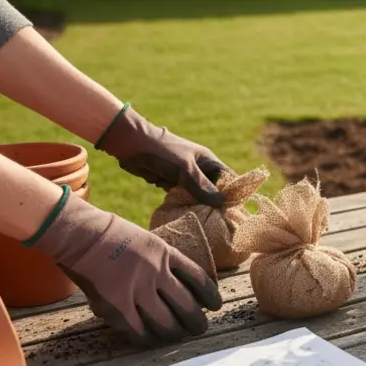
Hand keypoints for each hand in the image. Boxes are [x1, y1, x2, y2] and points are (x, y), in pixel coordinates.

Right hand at [32, 194, 222, 345]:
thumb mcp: (143, 239)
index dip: (210, 295)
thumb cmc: (106, 234)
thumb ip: (158, 261)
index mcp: (166, 253)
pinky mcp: (117, 306)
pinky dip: (147, 339)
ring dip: (175, 334)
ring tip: (178, 338)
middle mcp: (157, 272)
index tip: (215, 306)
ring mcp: (138, 290)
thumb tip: (169, 285)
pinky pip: (139, 331)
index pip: (198, 278)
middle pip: (187, 306)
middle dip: (196, 322)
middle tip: (199, 330)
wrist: (79, 233)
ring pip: (166, 322)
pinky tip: (150, 341)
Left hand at [97, 106, 227, 206]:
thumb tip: (222, 202)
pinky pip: (180, 197)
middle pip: (212, 190)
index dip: (232, 194)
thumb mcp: (184, 169)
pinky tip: (181, 212)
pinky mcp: (170, 182)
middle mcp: (199, 169)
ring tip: (198, 217)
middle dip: (211, 203)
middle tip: (215, 221)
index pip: (228, 179)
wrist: (131, 145)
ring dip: (194, 204)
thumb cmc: (162, 152)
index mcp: (208, 161)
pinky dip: (180, 203)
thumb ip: (202, 186)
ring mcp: (184, 176)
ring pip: (195, 196)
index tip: (233, 212)